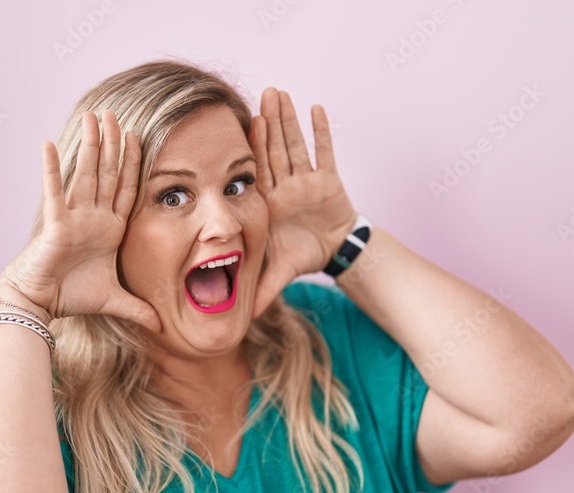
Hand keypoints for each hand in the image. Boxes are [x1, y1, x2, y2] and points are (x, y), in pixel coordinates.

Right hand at [0, 109, 161, 332]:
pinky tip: (47, 144)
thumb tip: (163, 327)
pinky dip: (51, 170)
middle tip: (114, 112)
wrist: (41, 303)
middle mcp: (93, 217)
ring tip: (92, 116)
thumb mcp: (115, 300)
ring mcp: (74, 217)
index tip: (139, 137)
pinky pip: (55, 193)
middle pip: (106, 172)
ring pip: (85, 174)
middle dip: (112, 143)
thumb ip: (139, 309)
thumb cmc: (72, 296)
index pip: (125, 189)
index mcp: (109, 228)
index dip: (133, 164)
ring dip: (89, 145)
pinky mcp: (55, 225)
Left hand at [248, 87, 357, 318]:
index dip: (253, 148)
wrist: (332, 252)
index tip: (243, 123)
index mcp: (269, 203)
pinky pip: (325, 154)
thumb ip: (261, 289)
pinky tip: (317, 109)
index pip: (258, 172)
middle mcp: (285, 186)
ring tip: (281, 93)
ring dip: (290, 120)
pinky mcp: (329, 181)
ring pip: (296, 146)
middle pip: (275, 150)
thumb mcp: (279, 272)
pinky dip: (321, 133)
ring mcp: (306, 181)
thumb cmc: (301, 255)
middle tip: (262, 93)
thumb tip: (242, 318)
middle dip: (270, 122)